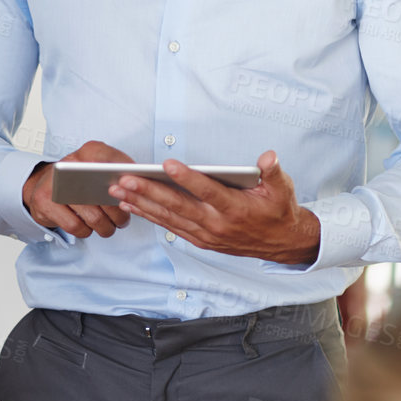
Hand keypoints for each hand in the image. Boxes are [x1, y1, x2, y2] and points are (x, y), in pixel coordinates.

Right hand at [22, 140, 133, 239]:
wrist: (43, 186)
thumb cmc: (79, 180)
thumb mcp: (98, 169)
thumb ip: (120, 173)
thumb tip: (146, 184)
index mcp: (89, 151)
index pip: (116, 163)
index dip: (130, 181)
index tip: (138, 193)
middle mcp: (71, 164)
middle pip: (107, 195)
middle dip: (119, 213)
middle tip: (123, 220)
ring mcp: (55, 183)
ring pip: (93, 216)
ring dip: (105, 227)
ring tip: (109, 227)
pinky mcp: (45, 203)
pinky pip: (75, 226)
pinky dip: (85, 231)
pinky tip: (87, 227)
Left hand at [109, 149, 321, 264]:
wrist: (281, 243)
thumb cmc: (278, 210)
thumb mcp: (283, 188)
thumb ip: (273, 171)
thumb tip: (268, 157)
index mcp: (235, 208)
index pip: (207, 191)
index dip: (187, 178)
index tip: (167, 164)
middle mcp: (217, 224)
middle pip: (178, 206)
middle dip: (149, 192)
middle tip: (124, 179)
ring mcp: (206, 235)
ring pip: (169, 218)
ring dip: (142, 204)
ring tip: (118, 190)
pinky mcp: (200, 240)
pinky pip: (170, 227)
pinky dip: (150, 216)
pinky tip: (132, 205)